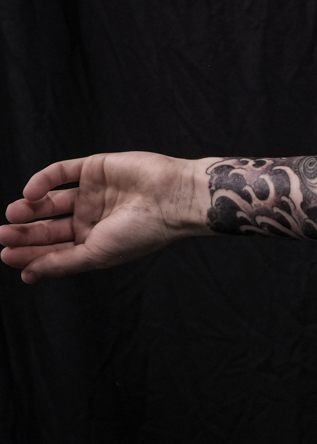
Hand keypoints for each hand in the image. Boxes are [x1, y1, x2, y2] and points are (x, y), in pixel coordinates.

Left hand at [0, 152, 211, 282]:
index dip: (29, 253)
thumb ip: (61, 263)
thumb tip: (27, 275)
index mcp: (96, 242)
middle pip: (49, 225)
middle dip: (25, 231)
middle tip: (4, 234)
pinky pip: (60, 172)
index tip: (7, 255)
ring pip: (50, 199)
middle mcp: (92, 218)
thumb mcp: (97, 254)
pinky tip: (32, 192)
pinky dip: (42, 180)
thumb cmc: (143, 232)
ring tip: (14, 213)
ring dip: (29, 207)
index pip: (55, 249)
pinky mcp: (94, 168)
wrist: (172, 199)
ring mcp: (92, 192)